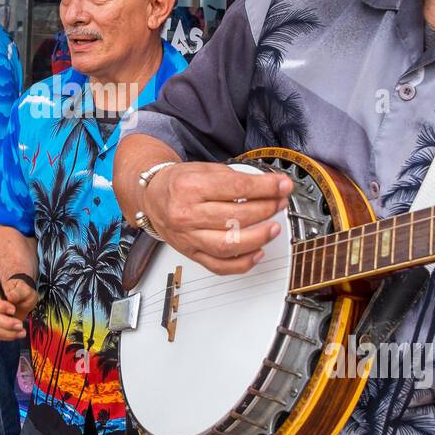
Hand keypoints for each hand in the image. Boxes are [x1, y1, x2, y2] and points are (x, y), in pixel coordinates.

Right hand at [0, 277, 36, 340]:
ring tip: (22, 331)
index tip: (13, 310)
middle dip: (6, 323)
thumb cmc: (22, 292)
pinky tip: (19, 334)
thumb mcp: (24, 289)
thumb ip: (17, 292)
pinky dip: (9, 337)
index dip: (1, 307)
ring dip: (8, 332)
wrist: (24, 299)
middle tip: (20, 324)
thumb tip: (10, 296)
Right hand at [142, 162, 291, 275]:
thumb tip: (270, 186)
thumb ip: (235, 178)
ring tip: (273, 228)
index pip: (236, 188)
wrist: (151, 197)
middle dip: (266, 209)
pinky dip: (242, 263)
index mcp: (190, 187)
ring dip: (258, 238)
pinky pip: (219, 266)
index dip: (266, 188)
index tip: (283, 186)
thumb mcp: (204, 169)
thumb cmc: (178, 183)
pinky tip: (257, 253)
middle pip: (235, 216)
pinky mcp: (190, 253)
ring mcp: (188, 237)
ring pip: (229, 245)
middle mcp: (186, 214)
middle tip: (280, 203)